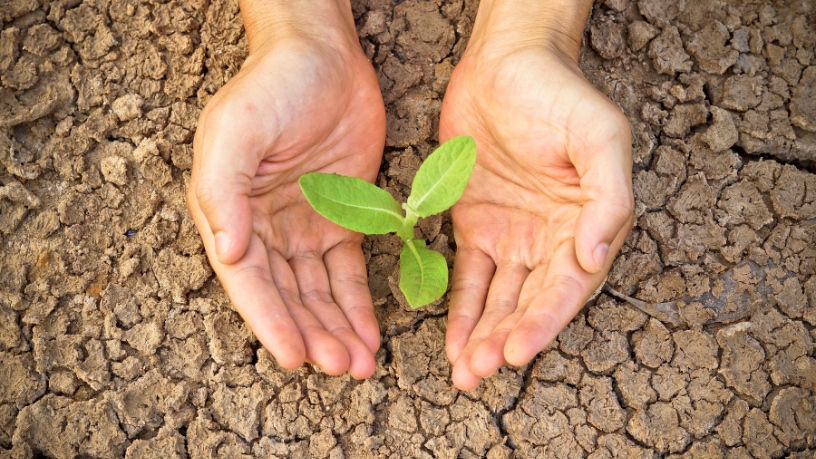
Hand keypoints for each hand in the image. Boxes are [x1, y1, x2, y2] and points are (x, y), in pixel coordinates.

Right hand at [186, 1, 384, 377]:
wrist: (323, 55)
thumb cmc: (272, 86)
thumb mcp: (238, 130)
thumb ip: (224, 190)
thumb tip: (227, 251)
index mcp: (230, 212)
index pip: (250, 280)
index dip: (270, 320)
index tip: (294, 357)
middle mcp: (264, 228)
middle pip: (288, 296)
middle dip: (313, 335)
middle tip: (342, 367)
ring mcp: (304, 226)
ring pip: (320, 293)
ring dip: (337, 329)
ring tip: (361, 363)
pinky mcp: (343, 219)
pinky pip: (349, 272)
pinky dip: (358, 304)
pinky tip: (371, 333)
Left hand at [441, 2, 633, 389]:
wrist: (507, 63)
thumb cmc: (560, 95)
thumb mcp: (600, 135)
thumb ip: (609, 196)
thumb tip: (597, 255)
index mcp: (587, 225)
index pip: (567, 288)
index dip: (542, 323)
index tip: (515, 351)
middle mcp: (552, 239)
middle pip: (529, 303)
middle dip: (505, 340)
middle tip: (477, 372)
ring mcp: (512, 235)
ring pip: (498, 299)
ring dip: (481, 336)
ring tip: (463, 371)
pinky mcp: (474, 224)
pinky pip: (467, 276)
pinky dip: (460, 309)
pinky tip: (451, 339)